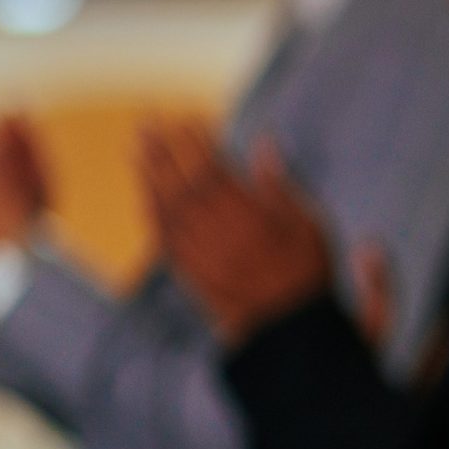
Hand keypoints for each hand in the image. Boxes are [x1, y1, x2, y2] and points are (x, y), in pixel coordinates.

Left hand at [139, 123, 334, 343]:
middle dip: (163, 150)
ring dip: (150, 176)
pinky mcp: (190, 273)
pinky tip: (145, 195)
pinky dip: (151, 212)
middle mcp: (219, 232)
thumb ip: (281, 183)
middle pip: (182, 183)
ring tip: (138, 150)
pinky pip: (163, 236)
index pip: (214, 168)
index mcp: (250, 215)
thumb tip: (264, 142)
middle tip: (147, 122)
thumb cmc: (307, 274)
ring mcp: (200, 254)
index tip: (186, 118)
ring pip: (166, 207)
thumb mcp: (310, 224)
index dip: (196, 142)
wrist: (287, 330)